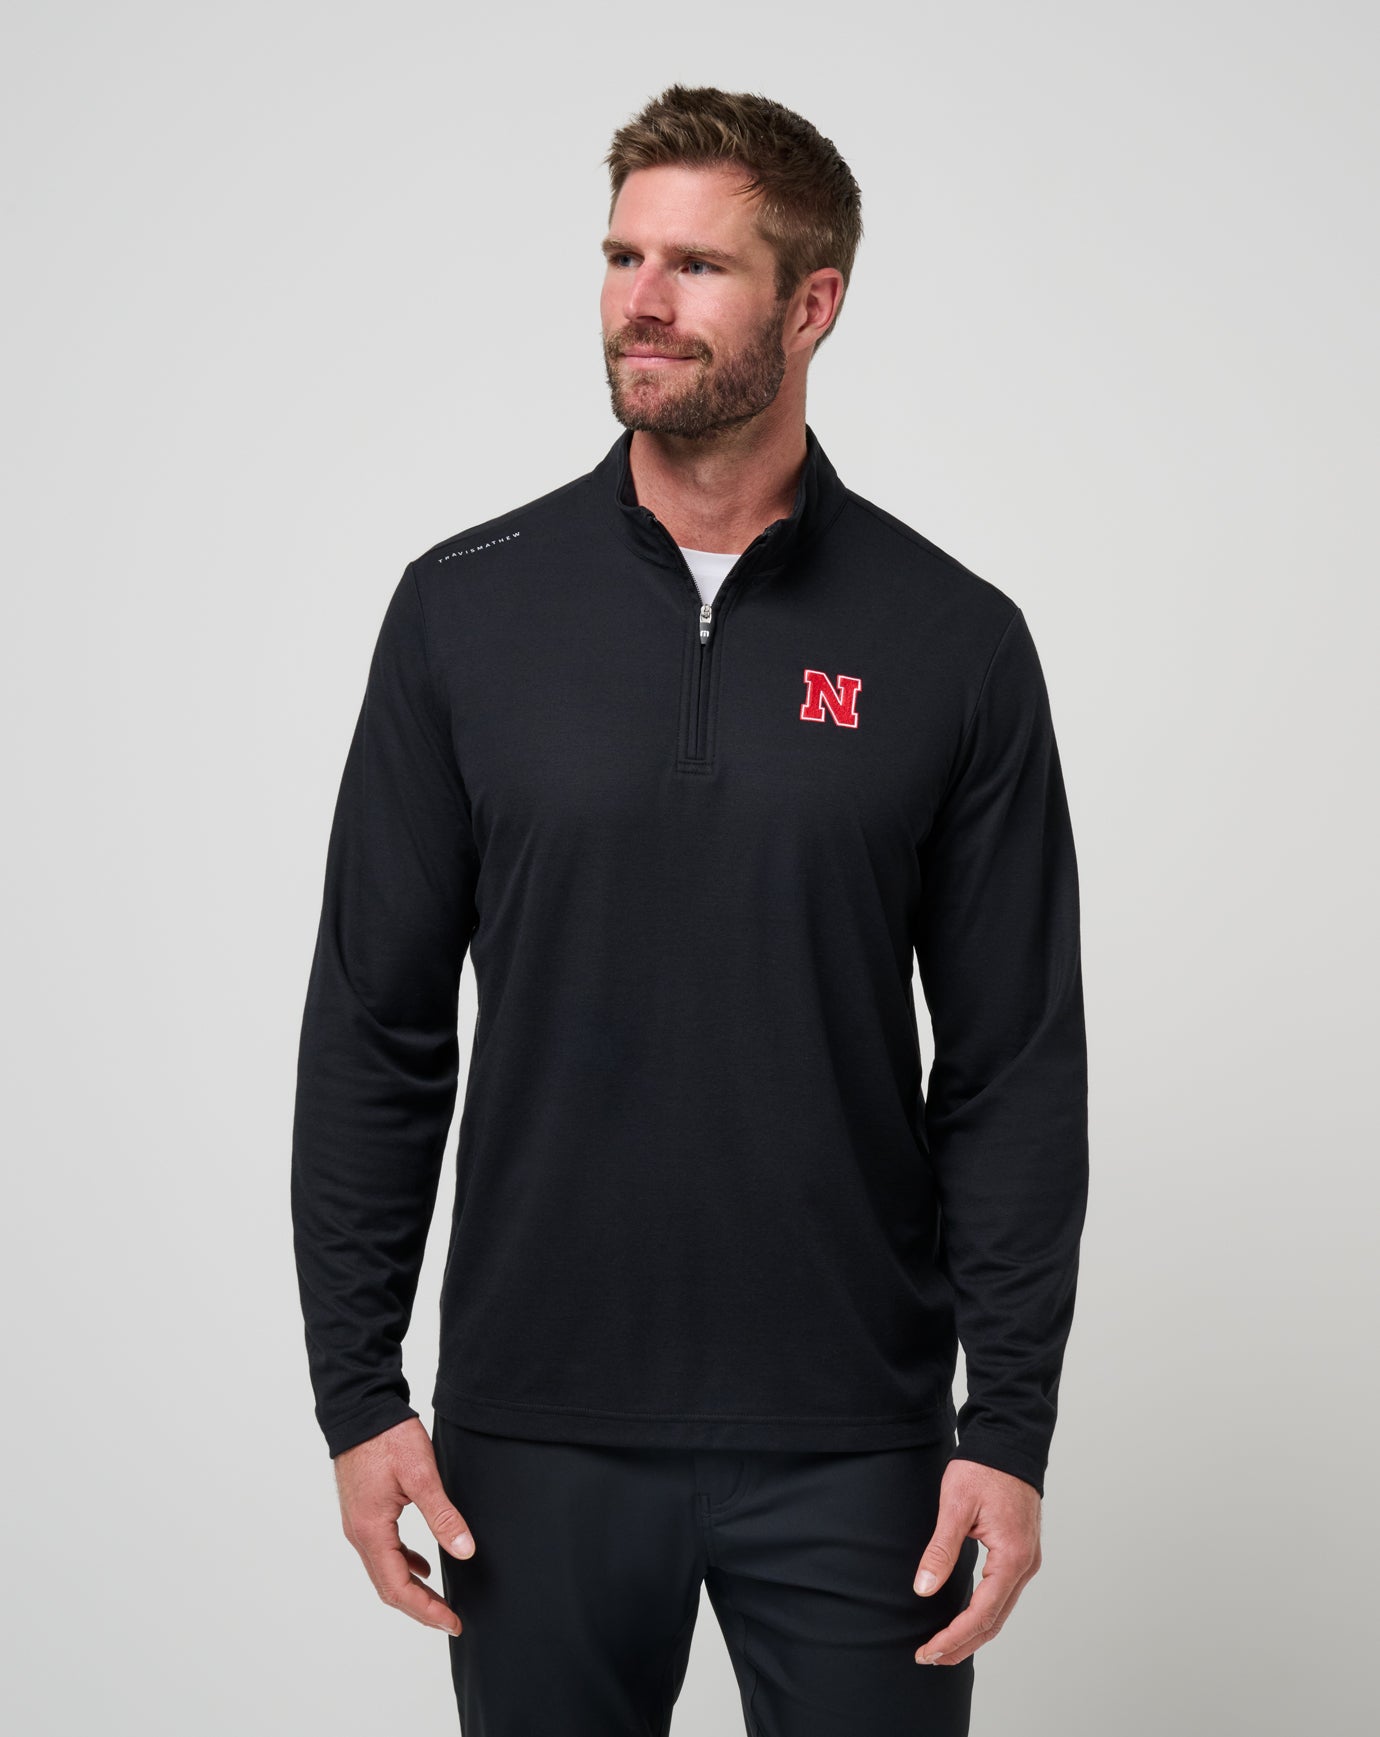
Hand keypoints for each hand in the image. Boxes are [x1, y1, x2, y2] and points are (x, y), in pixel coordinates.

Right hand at [334, 1416, 476, 1636]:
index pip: (397, 1588)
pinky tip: (422, 1564)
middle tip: (450, 1620)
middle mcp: (359, 1534)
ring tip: (440, 1600)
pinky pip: (383, 1551)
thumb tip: (464, 1551)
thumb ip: (443, 1516)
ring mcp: (358, 1524)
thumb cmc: (387, 1437)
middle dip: (420, 1608)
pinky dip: (403, 1564)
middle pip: (388, 1587)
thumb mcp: (421, 1475)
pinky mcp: (364, 1512)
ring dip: (411, 1589)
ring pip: (384, 1571)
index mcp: (370, 1531)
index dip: (426, 1610)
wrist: (360, 1409)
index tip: (452, 1621)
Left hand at [911, 1457, 1041, 1665]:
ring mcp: (1027, 1561)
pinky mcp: (1021, 1554)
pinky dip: (983, 1615)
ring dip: (972, 1634)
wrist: (1008, 1443)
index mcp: (1013, 1557)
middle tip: (929, 1658)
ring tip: (942, 1648)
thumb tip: (923, 1589)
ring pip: (1000, 1612)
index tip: (928, 1651)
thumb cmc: (983, 1469)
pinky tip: (963, 1620)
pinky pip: (1003, 1596)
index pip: (982, 1613)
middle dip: (961, 1644)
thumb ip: (941, 1550)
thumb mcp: (956, 1506)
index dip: (953, 1637)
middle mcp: (1026, 1565)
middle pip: (994, 1621)